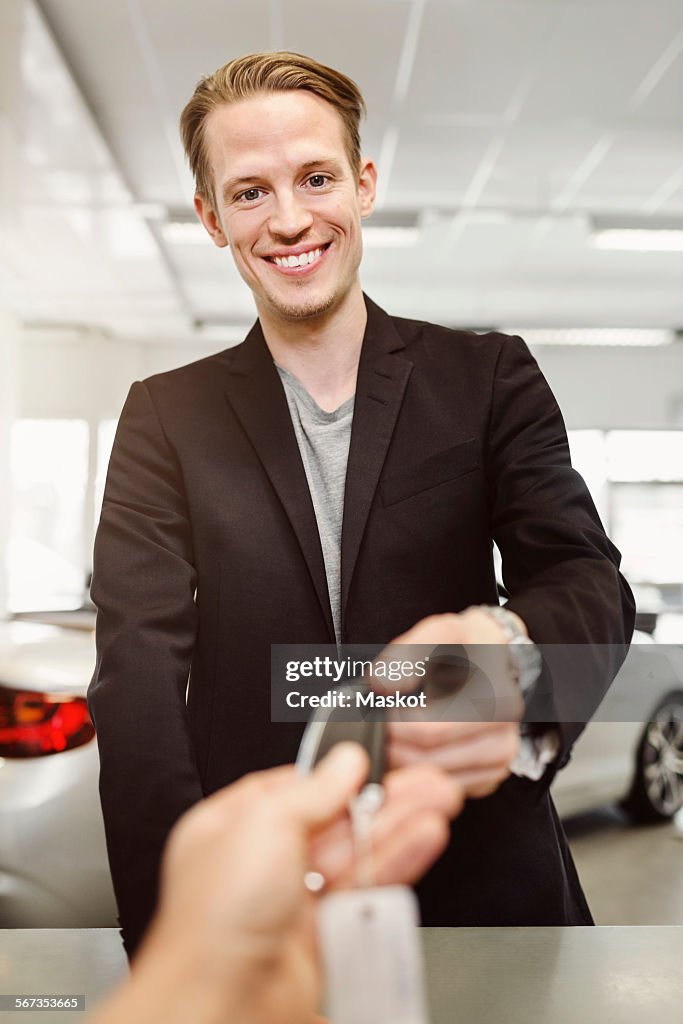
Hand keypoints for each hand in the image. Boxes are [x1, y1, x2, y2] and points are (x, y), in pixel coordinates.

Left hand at [101, 743, 462, 1023]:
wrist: (225, 1003)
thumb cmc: (219, 917)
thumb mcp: (267, 823)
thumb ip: (314, 790)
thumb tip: (343, 762)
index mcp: (230, 828)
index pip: (291, 789)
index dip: (333, 776)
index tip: (370, 764)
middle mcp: (259, 864)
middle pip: (333, 821)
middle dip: (382, 800)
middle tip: (426, 784)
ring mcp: (291, 903)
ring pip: (354, 855)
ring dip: (398, 826)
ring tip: (439, 803)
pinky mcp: (321, 937)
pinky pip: (364, 891)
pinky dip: (395, 863)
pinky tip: (422, 839)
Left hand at [378, 610, 523, 798]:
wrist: (497, 659)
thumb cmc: (465, 646)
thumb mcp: (438, 633)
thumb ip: (408, 652)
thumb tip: (382, 685)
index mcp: (496, 698)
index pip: (430, 729)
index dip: (392, 723)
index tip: (371, 712)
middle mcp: (505, 734)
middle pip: (429, 756)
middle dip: (391, 745)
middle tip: (368, 730)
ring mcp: (499, 760)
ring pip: (434, 776)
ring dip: (401, 762)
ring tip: (382, 739)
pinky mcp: (489, 778)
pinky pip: (445, 787)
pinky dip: (420, 775)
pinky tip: (406, 751)